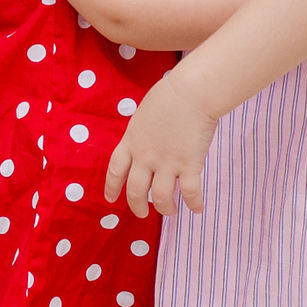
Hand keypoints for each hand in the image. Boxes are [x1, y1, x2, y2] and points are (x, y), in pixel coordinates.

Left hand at [105, 71, 216, 218]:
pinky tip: (197, 209)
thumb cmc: (168, 96)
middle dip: (137, 206)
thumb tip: (144, 141)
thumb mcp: (143, 115)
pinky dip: (194, 203)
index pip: (115, 169)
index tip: (110, 199)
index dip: (111, 186)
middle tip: (142, 213)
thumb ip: (140, 133)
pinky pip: (190, 192)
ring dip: (165, 208)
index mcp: (131, 141)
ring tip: (170, 211)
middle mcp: (145, 157)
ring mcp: (167, 162)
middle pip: (135, 190)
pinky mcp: (189, 164)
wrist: (189, 93)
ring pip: (161, 197)